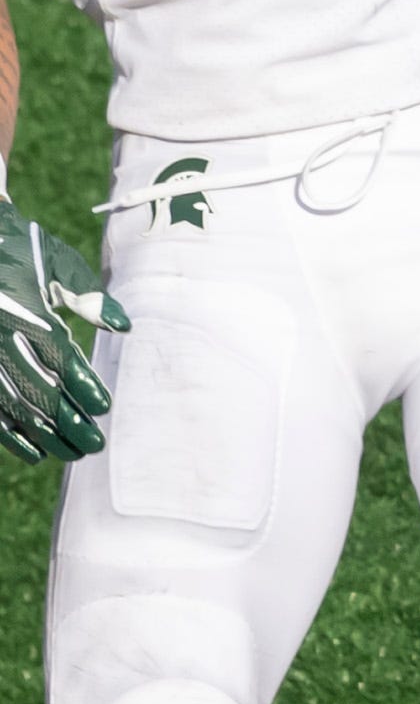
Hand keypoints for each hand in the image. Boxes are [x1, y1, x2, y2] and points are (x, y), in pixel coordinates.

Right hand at [0, 198, 124, 463]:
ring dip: (42, 433)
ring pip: (11, 404)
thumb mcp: (57, 262)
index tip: (103, 408)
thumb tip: (124, 327)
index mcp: (25, 312)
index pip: (57, 356)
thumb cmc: (22, 250)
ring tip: (72, 453)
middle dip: (66, 420)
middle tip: (95, 444)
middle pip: (35, 388)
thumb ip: (89, 296)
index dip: (81, 385)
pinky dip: (9, 433)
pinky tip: (34, 452)